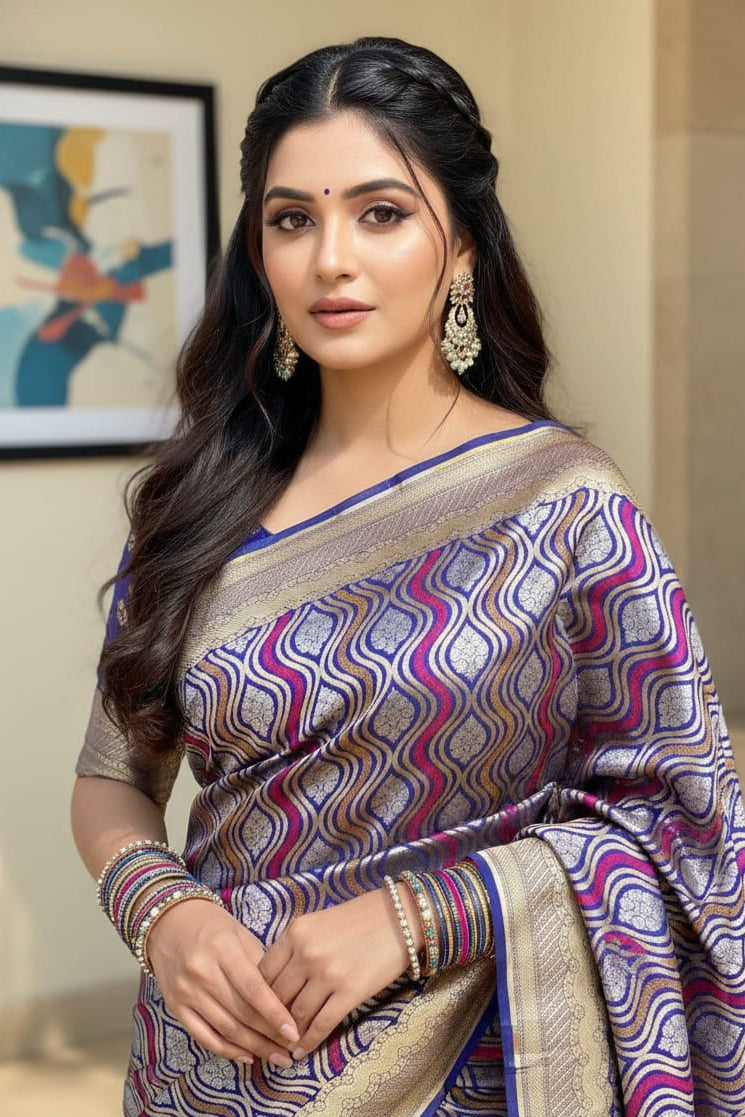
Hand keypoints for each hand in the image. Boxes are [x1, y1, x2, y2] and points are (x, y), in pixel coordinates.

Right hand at [146, 898, 299, 1066]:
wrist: (169, 924)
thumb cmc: (213, 928)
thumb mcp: (241, 935)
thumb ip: (261, 965)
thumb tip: (285, 1001)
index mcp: (223, 949)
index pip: (253, 988)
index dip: (275, 1013)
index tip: (294, 1032)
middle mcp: (202, 972)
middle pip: (241, 1013)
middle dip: (269, 1035)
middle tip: (291, 1049)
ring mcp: (186, 992)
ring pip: (225, 1029)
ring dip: (253, 1047)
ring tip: (276, 1056)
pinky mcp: (175, 1007)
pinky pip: (204, 1037)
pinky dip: (227, 1051)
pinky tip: (247, 1055)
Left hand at [258, 886, 421, 1058]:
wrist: (400, 917)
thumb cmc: (358, 918)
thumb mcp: (317, 922)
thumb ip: (294, 946)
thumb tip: (275, 979)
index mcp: (295, 932)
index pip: (262, 973)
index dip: (256, 997)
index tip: (257, 1011)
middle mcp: (307, 953)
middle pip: (276, 996)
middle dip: (269, 1019)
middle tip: (265, 1035)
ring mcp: (328, 974)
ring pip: (296, 1014)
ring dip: (288, 1034)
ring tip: (283, 1045)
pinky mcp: (349, 992)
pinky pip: (321, 1024)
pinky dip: (309, 1041)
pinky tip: (302, 1051)